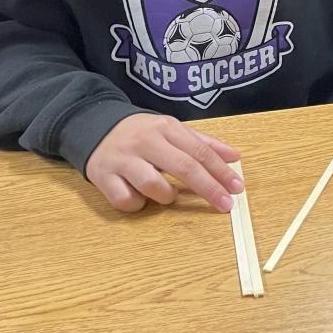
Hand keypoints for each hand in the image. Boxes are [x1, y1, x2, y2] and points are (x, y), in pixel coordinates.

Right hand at [85, 114, 242, 213]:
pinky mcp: (103, 177)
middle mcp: (145, 142)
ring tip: (168, 193)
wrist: (94, 127)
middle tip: (225, 204)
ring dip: (167, 196)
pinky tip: (140, 196)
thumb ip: (204, 143)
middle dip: (208, 188)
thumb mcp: (173, 130)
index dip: (221, 172)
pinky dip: (137, 204)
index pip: (200, 152)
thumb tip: (235, 157)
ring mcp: (123, 160)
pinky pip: (126, 200)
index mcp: (166, 128)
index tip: (237, 188)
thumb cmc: (142, 134)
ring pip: (153, 186)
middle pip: (183, 167)